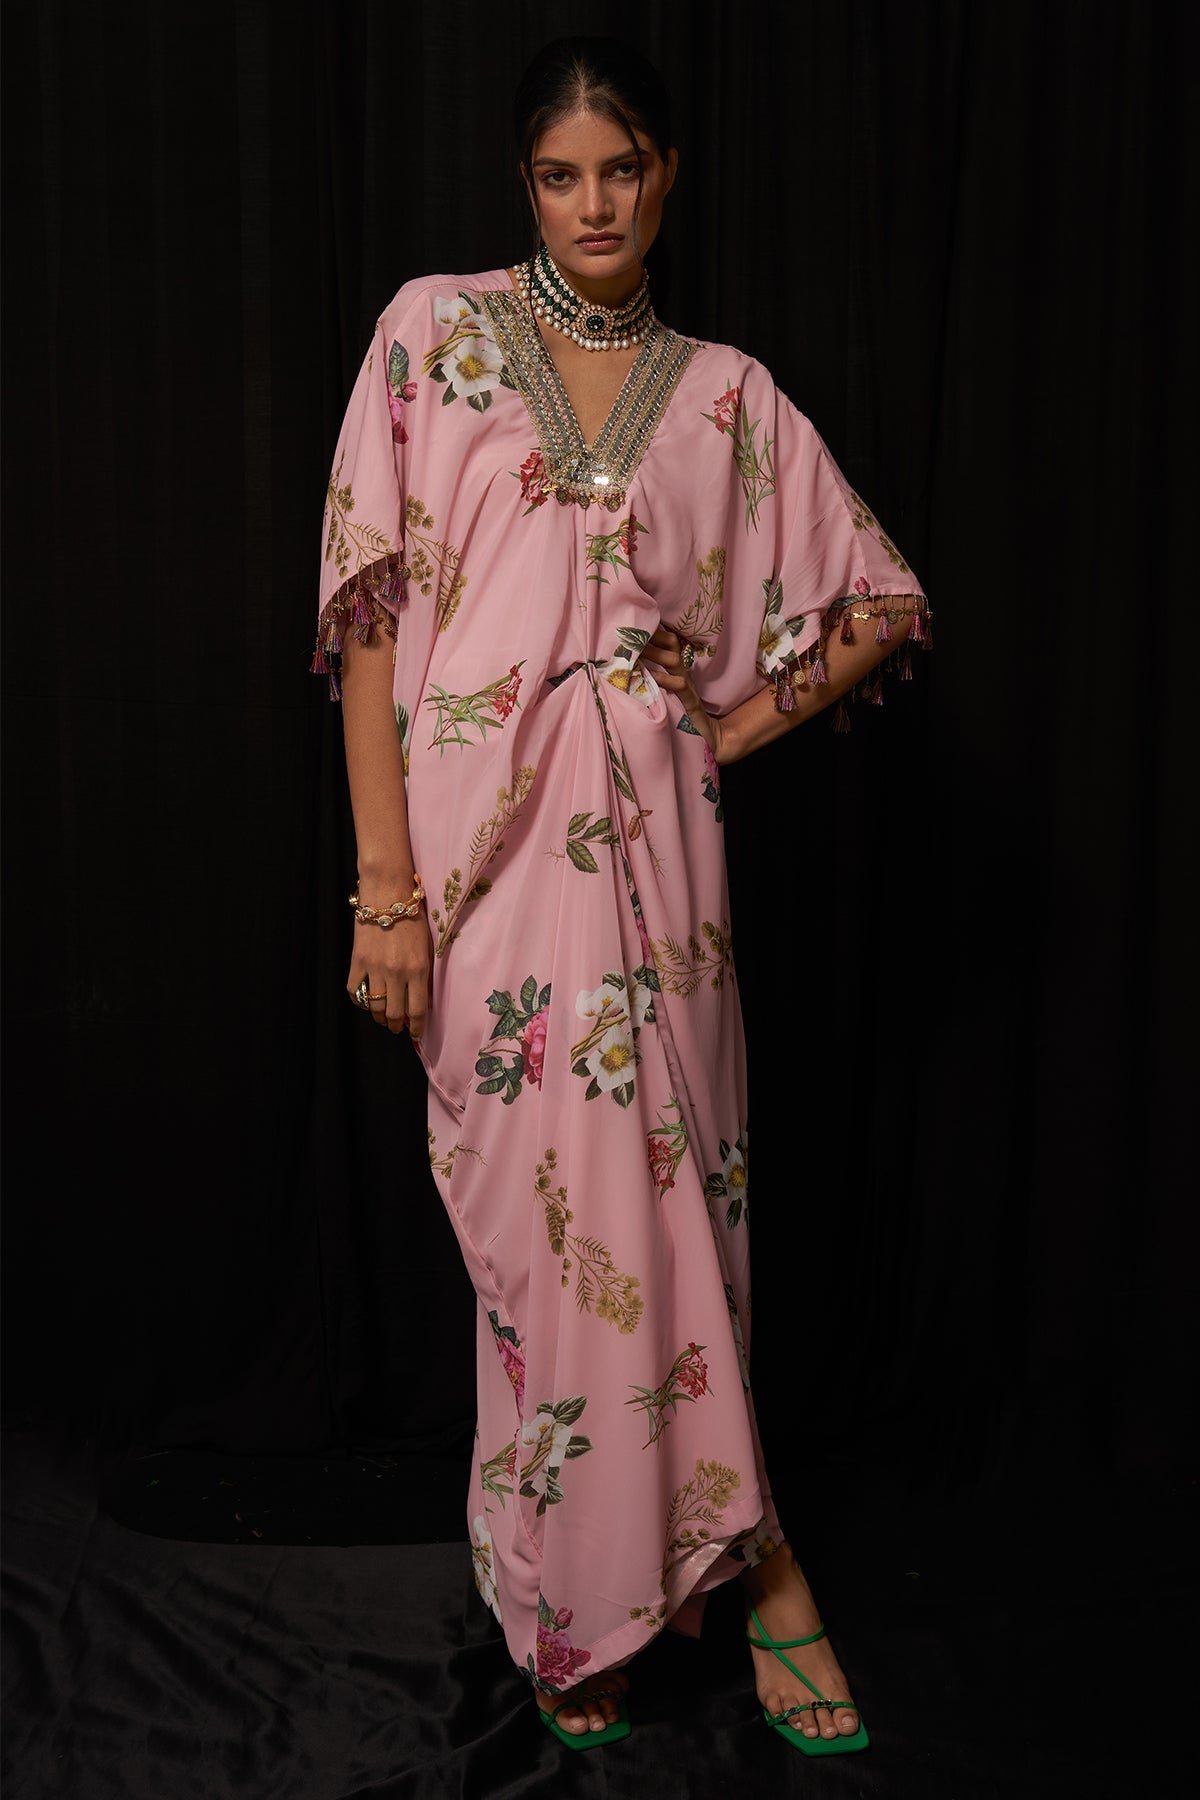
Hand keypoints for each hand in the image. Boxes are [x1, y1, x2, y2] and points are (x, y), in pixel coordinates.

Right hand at [348, 915, 432, 1037]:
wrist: (387, 893)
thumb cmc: (412, 916)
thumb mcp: (427, 946)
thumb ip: (425, 973)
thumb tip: (423, 999)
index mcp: (418, 969)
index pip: (417, 1010)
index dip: (417, 1027)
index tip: (415, 1034)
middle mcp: (396, 972)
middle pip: (395, 1013)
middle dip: (397, 1026)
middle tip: (398, 1028)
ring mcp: (374, 968)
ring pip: (375, 1006)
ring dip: (380, 1017)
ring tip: (384, 1018)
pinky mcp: (357, 961)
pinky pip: (354, 990)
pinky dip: (359, 1000)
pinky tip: (365, 1001)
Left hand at [642, 626, 725, 760]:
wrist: (708, 739)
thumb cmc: (679, 718)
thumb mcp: (663, 696)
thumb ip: (649, 682)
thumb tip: (625, 670)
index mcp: (676, 671)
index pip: (667, 642)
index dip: (652, 632)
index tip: (631, 624)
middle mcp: (682, 674)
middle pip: (671, 645)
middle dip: (651, 636)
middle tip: (629, 632)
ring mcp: (688, 687)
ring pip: (674, 661)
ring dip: (654, 653)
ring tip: (635, 650)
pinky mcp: (690, 703)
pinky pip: (679, 687)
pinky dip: (664, 680)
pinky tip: (650, 677)